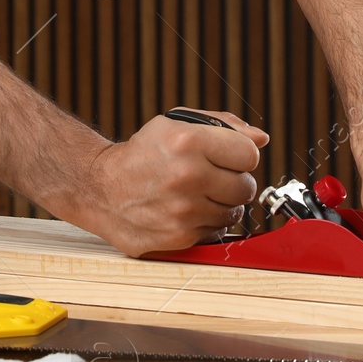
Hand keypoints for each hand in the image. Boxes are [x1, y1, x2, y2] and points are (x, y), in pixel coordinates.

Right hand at [75, 108, 267, 256]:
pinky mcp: (180, 236)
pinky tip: (186, 210)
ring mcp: (183, 210)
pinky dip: (206, 222)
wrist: (100, 188)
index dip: (240, 156)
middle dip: (234, 182)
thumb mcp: (177, 125)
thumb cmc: (144, 153)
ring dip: (221, 204)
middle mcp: (187, 176)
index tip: (227, 156)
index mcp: (188, 142)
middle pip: (247, 187)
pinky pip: (216, 231)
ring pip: (234, 212)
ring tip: (195, 193)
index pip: (250, 155)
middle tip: (210, 177)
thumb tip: (262, 139)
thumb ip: (224, 126)